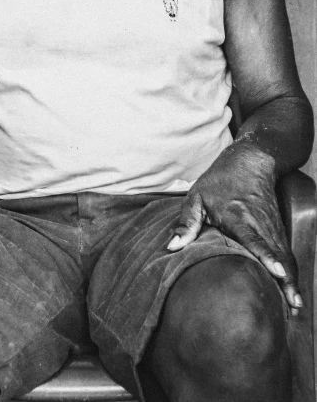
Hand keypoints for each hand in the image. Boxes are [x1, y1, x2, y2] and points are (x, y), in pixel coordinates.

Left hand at [167, 144, 301, 314]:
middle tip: (292, 305)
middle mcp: (260, 223)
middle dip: (286, 279)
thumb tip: (172, 247)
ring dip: (292, 280)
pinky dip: (292, 273)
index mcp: (238, 215)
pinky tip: (293, 292)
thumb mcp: (197, 196)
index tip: (276, 271)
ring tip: (296, 305)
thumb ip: (186, 223)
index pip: (254, 238)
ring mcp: (273, 227)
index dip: (266, 256)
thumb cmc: (220, 181)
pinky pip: (287, 254)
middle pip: (277, 253)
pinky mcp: (278, 230)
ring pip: (286, 256)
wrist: (251, 162)